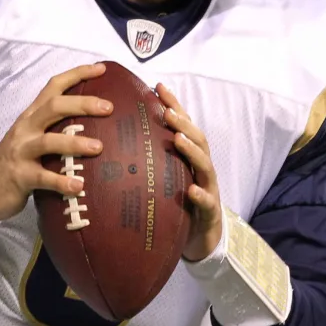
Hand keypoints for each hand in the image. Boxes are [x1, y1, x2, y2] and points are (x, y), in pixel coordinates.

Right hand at [0, 63, 112, 228]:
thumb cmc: (15, 163)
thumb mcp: (31, 138)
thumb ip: (56, 130)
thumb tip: (97, 128)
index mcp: (31, 116)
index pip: (53, 87)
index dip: (77, 74)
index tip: (102, 69)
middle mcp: (26, 128)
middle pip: (54, 107)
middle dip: (83, 104)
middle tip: (108, 108)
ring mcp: (21, 151)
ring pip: (49, 141)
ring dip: (75, 143)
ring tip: (99, 147)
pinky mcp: (20, 176)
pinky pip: (43, 178)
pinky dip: (62, 182)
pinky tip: (79, 186)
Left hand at [157, 83, 221, 261]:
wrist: (201, 240)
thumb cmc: (179, 206)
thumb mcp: (164, 179)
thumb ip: (150, 159)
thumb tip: (115, 139)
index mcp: (190, 158)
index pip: (184, 126)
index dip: (173, 105)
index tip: (157, 86)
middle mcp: (201, 169)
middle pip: (198, 139)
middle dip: (184, 123)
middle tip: (167, 111)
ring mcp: (208, 189)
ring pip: (205, 165)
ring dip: (192, 150)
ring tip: (178, 139)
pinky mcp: (210, 213)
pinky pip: (207, 203)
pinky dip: (200, 195)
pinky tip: (191, 191)